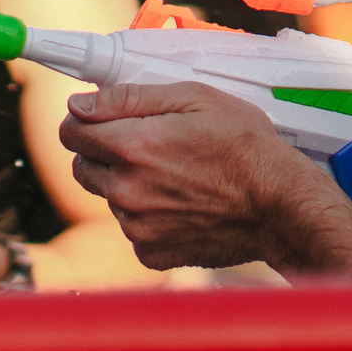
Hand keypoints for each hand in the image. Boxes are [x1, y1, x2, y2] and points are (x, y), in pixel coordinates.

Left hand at [59, 81, 327, 270]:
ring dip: (127, 184)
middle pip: (82, 167)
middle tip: (144, 146)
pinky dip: (148, 216)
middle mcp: (126, 190)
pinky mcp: (151, 252)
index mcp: (132, 147)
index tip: (102, 119)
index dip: (85, 120)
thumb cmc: (245, 146)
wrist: (280, 206)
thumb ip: (129, 98)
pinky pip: (132, 229)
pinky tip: (181, 203)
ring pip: (108, 197)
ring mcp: (137, 227)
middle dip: (102, 152)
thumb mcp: (195, 98)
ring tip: (173, 175)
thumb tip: (79, 105)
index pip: (71, 131)